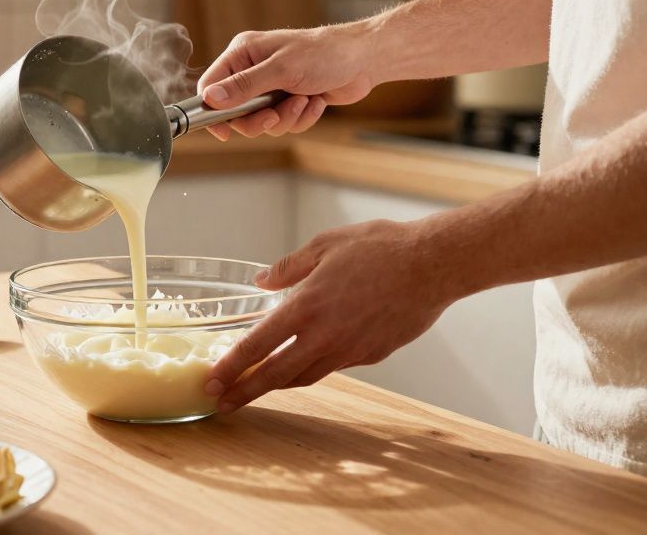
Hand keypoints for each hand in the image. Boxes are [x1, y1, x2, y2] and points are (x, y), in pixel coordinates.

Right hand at [196, 24, 379, 139]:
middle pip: (236, 112)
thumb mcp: (281, 69)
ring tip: (303, 101)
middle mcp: (253, 71)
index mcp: (243, 54)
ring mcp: (272, 87)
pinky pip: (284, 123)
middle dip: (259, 119)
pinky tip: (315, 102)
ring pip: (262, 122)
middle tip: (274, 116)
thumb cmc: (324, 54)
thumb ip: (244, 86)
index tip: (224, 130)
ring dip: (285, 118)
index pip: (211, 86)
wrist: (363, 60)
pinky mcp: (289, 101)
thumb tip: (210, 99)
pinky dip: (300, 118)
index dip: (213, 110)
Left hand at [204, 220, 463, 413]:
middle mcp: (324, 336)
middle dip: (245, 391)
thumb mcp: (326, 244)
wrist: (433, 265)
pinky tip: (304, 365)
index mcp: (306, 307)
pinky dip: (312, 369)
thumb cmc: (381, 248)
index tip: (212, 380)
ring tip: (255, 391)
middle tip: (221, 402)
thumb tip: (263, 280)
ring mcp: (349, 350)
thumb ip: (289, 267)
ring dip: (277, 386)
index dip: (232, 367)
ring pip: (305, 377)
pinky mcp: (371, 355)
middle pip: (276, 375)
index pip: (258, 346)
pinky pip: (334, 367)